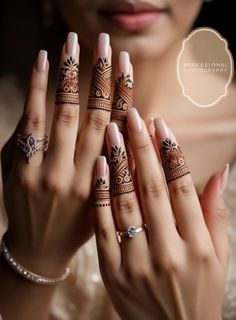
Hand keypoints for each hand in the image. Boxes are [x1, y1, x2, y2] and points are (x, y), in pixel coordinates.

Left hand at [0, 33, 132, 276]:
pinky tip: (42, 66)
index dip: (123, 93)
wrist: (40, 251)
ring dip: (69, 76)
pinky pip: (31, 126)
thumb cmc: (76, 226)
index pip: (118, 129)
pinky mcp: (22, 172)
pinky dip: (36, 93)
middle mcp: (81, 175)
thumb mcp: (105, 203)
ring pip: (63, 116)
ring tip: (73, 45)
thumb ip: (116, 168)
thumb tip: (127, 124)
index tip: (126, 65)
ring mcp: (49, 173)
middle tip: (105, 44)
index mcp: (106, 182)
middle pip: (94, 115)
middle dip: (100, 76)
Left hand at [93, 108, 230, 319]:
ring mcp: (137, 264)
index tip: (160, 125)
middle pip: (151, 189)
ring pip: (125, 204)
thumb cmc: (202, 291)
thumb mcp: (220, 253)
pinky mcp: (113, 272)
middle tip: (131, 116)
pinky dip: (101, 196)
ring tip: (110, 132)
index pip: (183, 188)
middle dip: (141, 148)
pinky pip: (104, 228)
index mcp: (198, 246)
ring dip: (118, 164)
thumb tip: (221, 169)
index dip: (171, 152)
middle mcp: (169, 252)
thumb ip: (216, 211)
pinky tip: (99, 169)